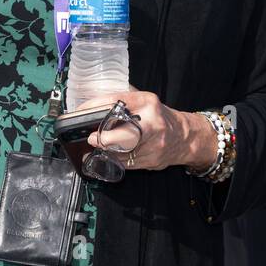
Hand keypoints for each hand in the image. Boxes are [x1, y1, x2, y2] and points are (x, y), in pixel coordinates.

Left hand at [82, 90, 214, 171]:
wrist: (185, 137)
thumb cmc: (159, 118)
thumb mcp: (144, 102)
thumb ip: (123, 104)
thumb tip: (92, 109)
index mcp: (147, 102)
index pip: (116, 102)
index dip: (95, 108)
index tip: (81, 114)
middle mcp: (152, 122)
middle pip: (123, 133)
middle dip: (104, 139)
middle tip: (90, 138)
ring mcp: (153, 144)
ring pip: (121, 151)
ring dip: (104, 151)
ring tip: (95, 147)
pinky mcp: (151, 160)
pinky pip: (125, 163)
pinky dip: (113, 160)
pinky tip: (108, 155)